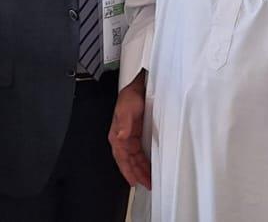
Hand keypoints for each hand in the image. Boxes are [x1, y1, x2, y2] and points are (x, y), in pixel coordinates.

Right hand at [109, 71, 151, 188]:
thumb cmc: (131, 94)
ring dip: (141, 169)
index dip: (128, 170)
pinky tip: (149, 167)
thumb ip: (125, 122)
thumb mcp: (127, 107)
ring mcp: (131, 136)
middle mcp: (123, 137)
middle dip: (137, 174)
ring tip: (149, 181)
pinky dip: (144, 161)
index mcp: (117, 135)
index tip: (135, 181)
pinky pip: (140, 151)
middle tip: (147, 184)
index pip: (123, 158)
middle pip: (129, 161)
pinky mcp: (139, 133)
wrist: (140, 84)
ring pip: (135, 158)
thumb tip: (122, 136)